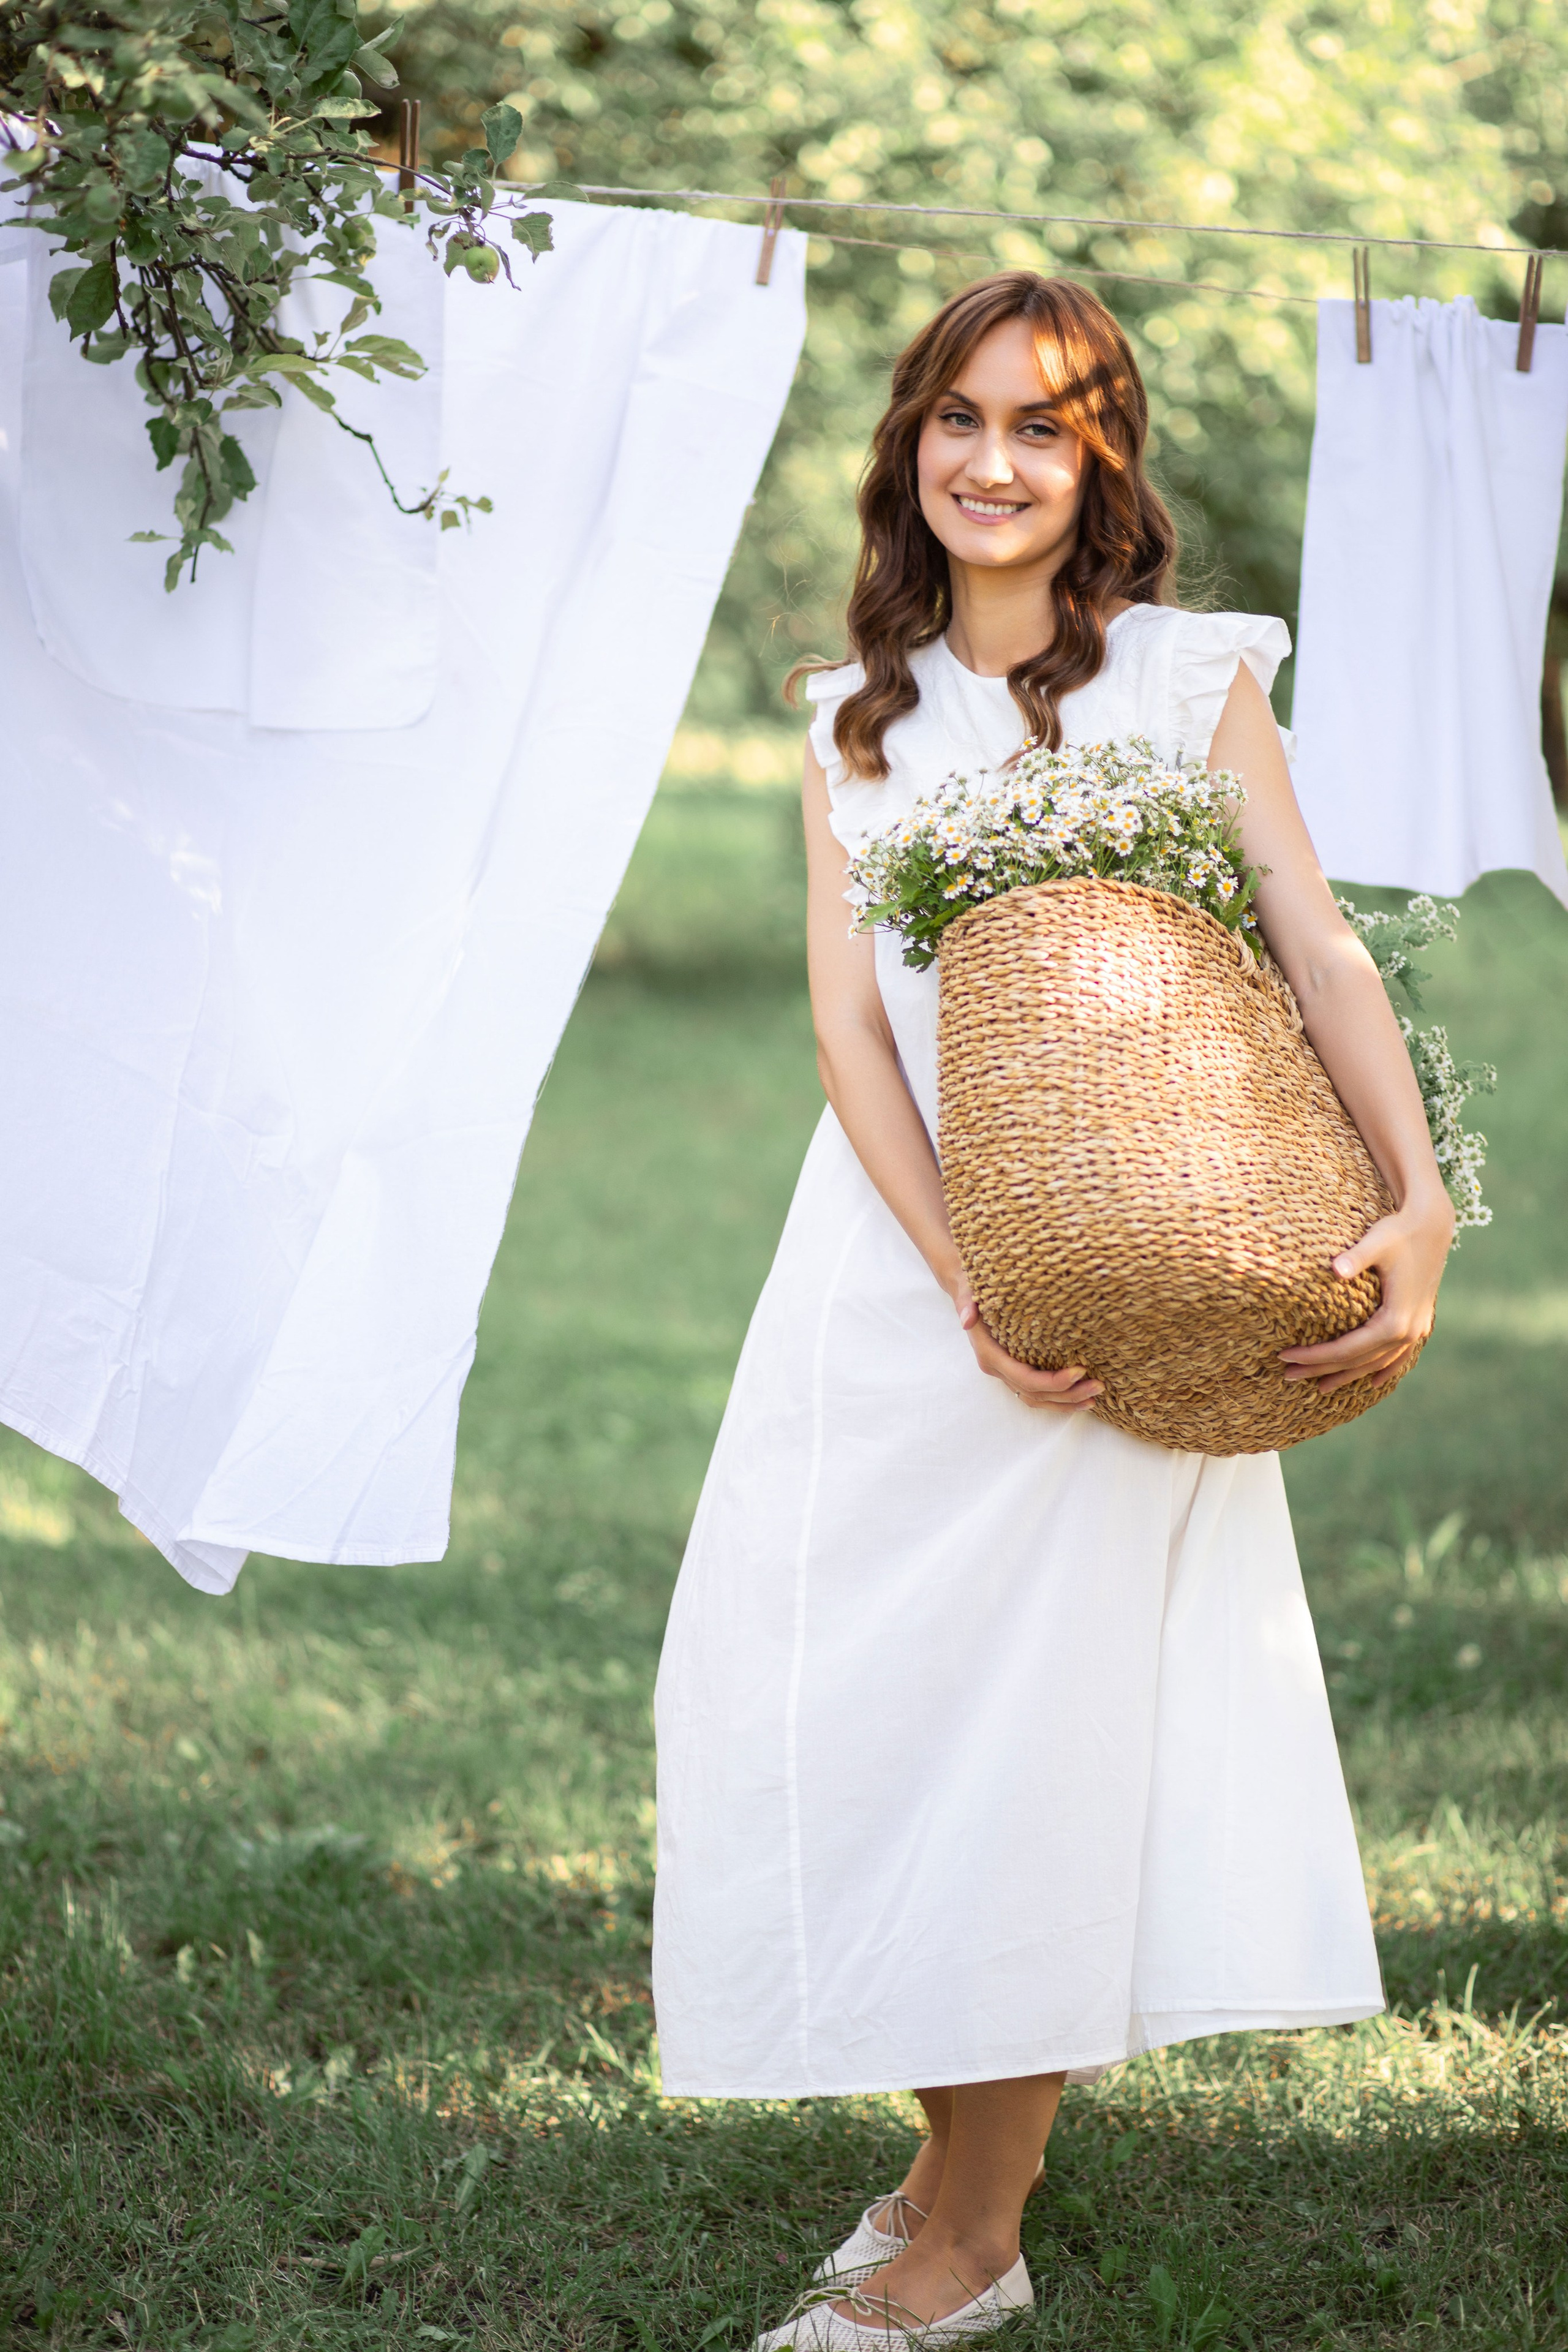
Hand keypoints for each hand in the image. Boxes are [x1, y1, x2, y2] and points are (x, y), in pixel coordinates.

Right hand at [953, 1283, 1103, 1411]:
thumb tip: (967, 1319)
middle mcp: (997, 1369)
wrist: (970, 1294)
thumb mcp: (969, 1291)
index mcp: (989, 1354)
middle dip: (1067, 1393)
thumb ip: (967, 1303)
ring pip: (1036, 1399)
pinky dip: (1058, 1399)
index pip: (1024, 1378)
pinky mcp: (1016, 1372)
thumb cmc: (975, 1289)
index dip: (1053, 1380)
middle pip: (1035, 1393)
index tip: (1080, 1371)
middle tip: (1098, 1386)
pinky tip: (1080, 1398)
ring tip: (1093, 1398)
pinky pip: (1036, 1394)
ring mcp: (1006, 1374)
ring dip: (1065, 1402)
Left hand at [1278, 1189, 1453, 1396]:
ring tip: (1319, 1387)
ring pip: (1376, 1363)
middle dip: (1322, 1370)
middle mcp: (1408, 1332)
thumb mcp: (1376, 1242)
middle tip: (1288, 1375)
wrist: (1433, 1226)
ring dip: (1347, 1375)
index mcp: (1394, 1320)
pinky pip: (1398, 1356)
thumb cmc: (1399, 1232)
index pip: (1346, 1349)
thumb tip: (1335, 1269)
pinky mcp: (1417, 1323)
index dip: (1315, 1356)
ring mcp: (1416, 1330)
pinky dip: (1383, 1370)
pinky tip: (1373, 1383)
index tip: (1285, 1356)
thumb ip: (1356, 1257)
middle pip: (1357, 1361)